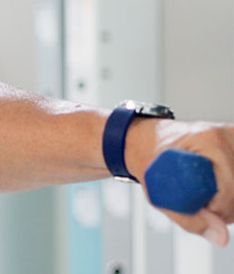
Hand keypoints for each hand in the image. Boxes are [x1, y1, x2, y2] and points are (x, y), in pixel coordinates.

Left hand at [126, 119, 233, 245]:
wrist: (148, 142)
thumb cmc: (153, 166)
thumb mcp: (161, 196)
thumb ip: (191, 220)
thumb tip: (222, 238)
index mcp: (206, 140)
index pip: (229, 186)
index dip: (219, 208)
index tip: (203, 211)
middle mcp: (225, 134)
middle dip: (226, 207)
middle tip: (204, 208)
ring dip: (231, 200)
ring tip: (208, 200)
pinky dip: (233, 191)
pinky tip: (220, 193)